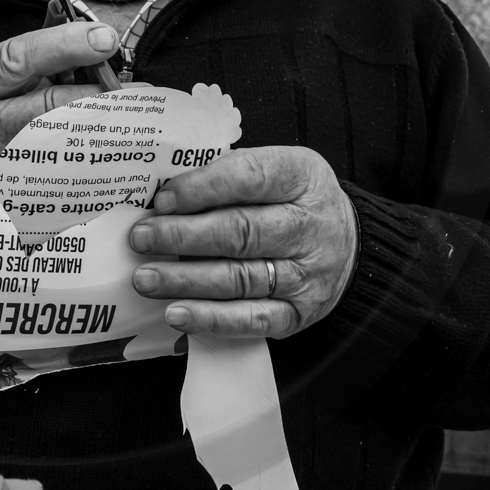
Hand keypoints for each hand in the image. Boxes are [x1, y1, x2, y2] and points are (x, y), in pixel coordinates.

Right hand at [0, 22, 117, 302]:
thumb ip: (20, 63)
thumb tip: (71, 26)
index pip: (15, 60)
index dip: (63, 44)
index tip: (103, 37)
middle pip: (46, 109)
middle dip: (96, 95)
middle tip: (131, 89)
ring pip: (60, 151)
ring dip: (102, 135)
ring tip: (131, 122)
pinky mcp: (7, 210)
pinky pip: (59, 190)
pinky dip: (91, 173)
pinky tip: (115, 165)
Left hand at [129, 146, 358, 338]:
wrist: (348, 243)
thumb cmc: (292, 200)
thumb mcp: (275, 169)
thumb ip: (228, 176)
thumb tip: (166, 197)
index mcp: (301, 177)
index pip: (249, 178)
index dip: (201, 188)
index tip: (163, 199)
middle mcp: (309, 226)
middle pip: (241, 232)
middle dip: (183, 236)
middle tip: (142, 239)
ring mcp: (307, 273)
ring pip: (241, 279)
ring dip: (186, 280)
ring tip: (147, 278)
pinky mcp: (300, 313)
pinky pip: (253, 320)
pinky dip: (212, 319)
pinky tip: (177, 313)